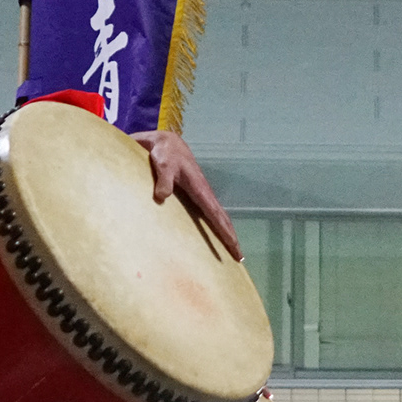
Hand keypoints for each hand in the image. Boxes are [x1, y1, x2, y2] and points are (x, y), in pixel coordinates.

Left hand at [131, 130, 241, 259]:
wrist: (167, 144)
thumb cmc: (165, 154)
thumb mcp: (162, 164)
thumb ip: (163, 179)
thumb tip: (161, 197)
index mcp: (199, 188)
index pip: (215, 213)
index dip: (224, 230)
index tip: (233, 244)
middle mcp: (205, 193)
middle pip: (222, 218)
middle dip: (231, 237)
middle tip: (240, 257)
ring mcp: (202, 195)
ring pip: (219, 217)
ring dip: (227, 234)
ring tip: (234, 252)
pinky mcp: (196, 196)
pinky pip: (210, 214)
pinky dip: (217, 226)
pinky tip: (217, 237)